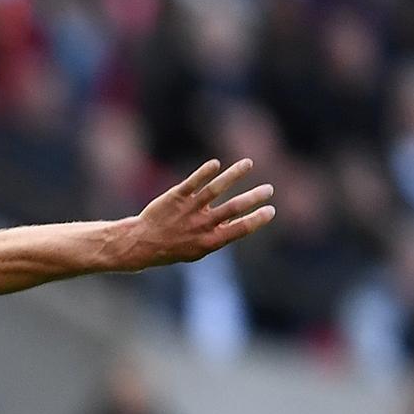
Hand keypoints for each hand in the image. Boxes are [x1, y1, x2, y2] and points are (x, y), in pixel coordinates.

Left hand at [117, 159, 275, 271]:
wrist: (141, 243)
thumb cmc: (174, 247)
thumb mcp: (198, 250)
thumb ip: (219, 236)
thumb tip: (243, 222)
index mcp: (210, 240)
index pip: (240, 229)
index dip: (257, 220)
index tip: (271, 210)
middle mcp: (201, 224)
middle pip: (233, 208)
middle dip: (253, 198)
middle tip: (269, 189)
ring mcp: (188, 209)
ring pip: (214, 190)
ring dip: (233, 175)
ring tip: (248, 163)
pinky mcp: (176, 197)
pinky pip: (192, 183)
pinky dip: (204, 173)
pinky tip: (216, 164)